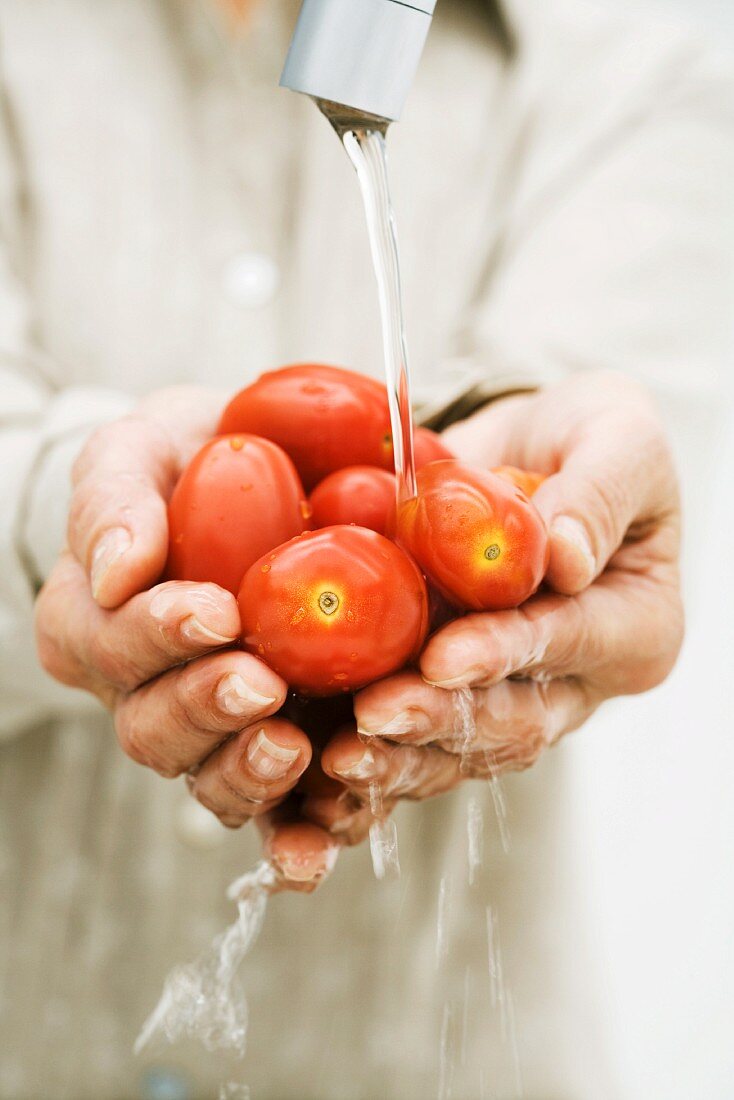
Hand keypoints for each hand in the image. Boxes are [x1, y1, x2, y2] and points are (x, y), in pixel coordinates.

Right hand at [34, 387, 338, 889]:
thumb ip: (116, 497)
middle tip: (260, 684)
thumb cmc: (182, 462)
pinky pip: (282, 809)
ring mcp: (215, 729)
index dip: (158, 636)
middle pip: (155, 729)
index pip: (110, 644)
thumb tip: (117, 572)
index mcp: (94, 625)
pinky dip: (299, 835)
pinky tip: (325, 840)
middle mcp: (144, 692)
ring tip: (295, 747)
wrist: (254, 485)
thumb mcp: (138, 451)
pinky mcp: (281, 743)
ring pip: (212, 779)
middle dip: (206, 710)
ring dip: (250, 773)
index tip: (216, 611)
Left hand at [304, 371, 684, 824]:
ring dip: (401, 755)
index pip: (570, 641)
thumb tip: (565, 557)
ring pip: (463, 747)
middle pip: (514, 717)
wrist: (531, 449)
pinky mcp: (458, 694)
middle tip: (375, 715)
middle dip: (441, 718)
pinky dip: (375, 756)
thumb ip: (598, 492)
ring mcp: (516, 696)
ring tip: (341, 753)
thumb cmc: (591, 436)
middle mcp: (580, 680)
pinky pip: (420, 741)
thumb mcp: (618, 437)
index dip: (506, 652)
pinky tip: (322, 761)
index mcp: (636, 625)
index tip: (443, 656)